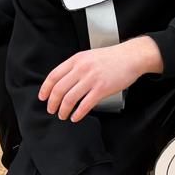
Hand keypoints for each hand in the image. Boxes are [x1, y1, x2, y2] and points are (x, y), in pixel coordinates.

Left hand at [39, 37, 162, 121]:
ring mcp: (92, 79)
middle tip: (52, 110)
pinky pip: (85, 105)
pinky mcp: (102, 89)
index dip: (45, 89)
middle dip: (52, 103)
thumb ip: (76, 67)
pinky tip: (76, 117)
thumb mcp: (89, 56)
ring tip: (63, 115)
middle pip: (59, 89)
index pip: (54, 76)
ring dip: (63, 110)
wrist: (132, 56)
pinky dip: (78, 114)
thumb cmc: (112, 58)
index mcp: (77, 60)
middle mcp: (82, 69)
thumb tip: (63, 82)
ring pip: (69, 99)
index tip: (43, 98)